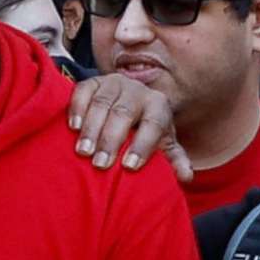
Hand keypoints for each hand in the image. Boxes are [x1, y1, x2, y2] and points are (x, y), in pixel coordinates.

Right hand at [67, 73, 193, 181]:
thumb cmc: (146, 129)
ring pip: (102, 103)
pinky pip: (83, 91)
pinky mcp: (93, 81)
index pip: (153, 124)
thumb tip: (186, 177)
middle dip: (111, 140)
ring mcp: (113, 83)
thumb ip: (174, 160)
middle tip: (101, 164)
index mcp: (158, 105)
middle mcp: (138, 90)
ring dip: (91, 129)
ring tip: (84, 152)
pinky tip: (73, 128)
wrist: (130, 101)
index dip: (143, 145)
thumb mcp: (162, 142)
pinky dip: (77, 109)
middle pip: (124, 113)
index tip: (130, 167)